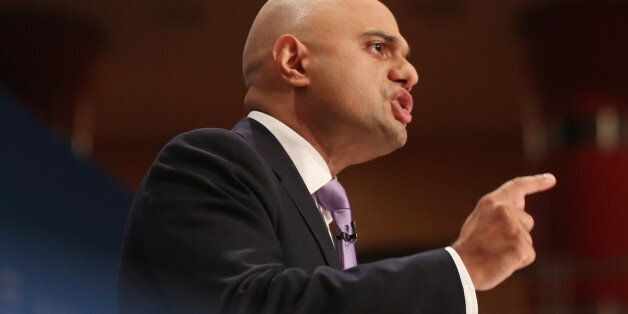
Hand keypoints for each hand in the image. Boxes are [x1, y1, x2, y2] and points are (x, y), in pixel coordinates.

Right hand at [452, 173, 556, 290]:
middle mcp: (504, 211)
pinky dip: (518, 261)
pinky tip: (502, 262)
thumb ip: (500, 210)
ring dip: (516, 248)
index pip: (518, 186)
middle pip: (527, 221)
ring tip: (495, 253)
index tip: (551, 179)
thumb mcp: (480, 219)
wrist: (461, 267)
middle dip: (518, 233)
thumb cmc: (470, 247)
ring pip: (527, 239)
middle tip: (494, 244)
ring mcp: (514, 228)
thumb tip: (522, 201)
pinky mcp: (521, 246)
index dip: (536, 182)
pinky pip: (529, 255)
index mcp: (492, 202)